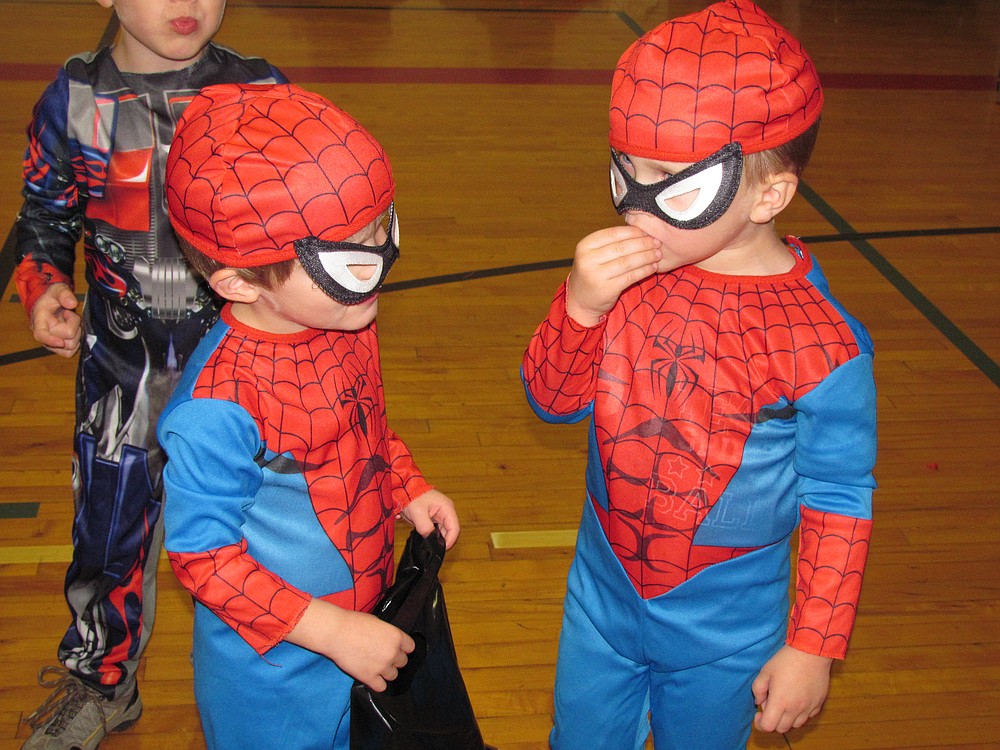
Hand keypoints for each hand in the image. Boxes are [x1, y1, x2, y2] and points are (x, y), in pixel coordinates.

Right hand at [29, 283, 80, 356]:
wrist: (52, 303)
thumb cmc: (53, 297)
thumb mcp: (58, 290)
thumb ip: (64, 294)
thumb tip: (72, 304)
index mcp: (39, 321)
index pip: (41, 335)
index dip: (50, 340)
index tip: (60, 342)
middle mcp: (44, 334)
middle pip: (64, 341)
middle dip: (73, 326)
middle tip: (69, 314)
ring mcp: (51, 342)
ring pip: (70, 347)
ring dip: (76, 334)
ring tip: (71, 321)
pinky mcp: (60, 347)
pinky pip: (71, 352)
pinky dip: (76, 341)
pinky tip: (74, 329)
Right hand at [287, 599, 414, 691]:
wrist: (336, 632)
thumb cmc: (354, 623)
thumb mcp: (377, 622)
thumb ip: (388, 634)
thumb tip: (390, 641)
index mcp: (396, 636)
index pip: (410, 647)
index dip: (403, 648)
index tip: (397, 649)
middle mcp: (392, 652)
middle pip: (402, 662)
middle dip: (394, 660)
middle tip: (382, 656)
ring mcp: (382, 666)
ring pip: (393, 675)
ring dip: (386, 672)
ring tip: (375, 666)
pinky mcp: (369, 677)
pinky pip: (381, 687)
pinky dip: (377, 683)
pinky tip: (371, 676)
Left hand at [399, 488, 459, 549]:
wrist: (402, 488)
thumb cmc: (411, 496)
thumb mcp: (418, 513)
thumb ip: (426, 528)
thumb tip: (430, 540)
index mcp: (447, 508)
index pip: (454, 528)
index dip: (449, 541)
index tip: (440, 549)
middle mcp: (446, 511)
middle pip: (450, 531)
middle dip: (442, 541)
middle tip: (432, 548)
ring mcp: (440, 514)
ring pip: (443, 531)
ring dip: (436, 538)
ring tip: (428, 543)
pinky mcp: (433, 518)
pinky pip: (436, 529)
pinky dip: (432, 535)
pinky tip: (425, 538)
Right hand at [565, 225, 661, 326]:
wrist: (581, 301)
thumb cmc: (591, 273)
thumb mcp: (593, 255)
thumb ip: (610, 243)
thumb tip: (639, 230)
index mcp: (585, 246)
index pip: (612, 233)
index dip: (632, 232)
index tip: (646, 232)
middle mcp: (588, 260)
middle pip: (621, 247)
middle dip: (643, 244)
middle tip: (656, 242)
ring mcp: (597, 275)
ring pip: (627, 262)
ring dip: (646, 257)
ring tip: (657, 254)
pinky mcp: (607, 289)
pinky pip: (630, 276)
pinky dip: (644, 271)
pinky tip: (653, 267)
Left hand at [751, 645, 832, 732]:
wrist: (811, 652)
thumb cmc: (786, 660)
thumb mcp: (765, 671)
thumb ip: (758, 689)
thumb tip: (759, 702)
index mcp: (780, 702)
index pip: (768, 726)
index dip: (760, 724)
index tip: (758, 714)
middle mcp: (795, 709)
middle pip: (782, 729)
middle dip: (773, 721)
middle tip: (770, 705)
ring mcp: (809, 708)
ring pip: (796, 725)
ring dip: (787, 719)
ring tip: (784, 703)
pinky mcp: (819, 704)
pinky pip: (808, 716)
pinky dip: (800, 713)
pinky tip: (797, 700)